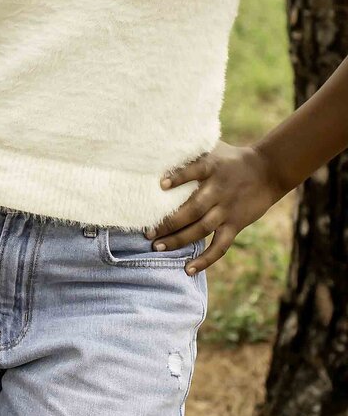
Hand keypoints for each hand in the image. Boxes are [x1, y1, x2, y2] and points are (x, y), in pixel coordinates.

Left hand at [153, 139, 282, 274]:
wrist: (268, 171)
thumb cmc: (231, 158)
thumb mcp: (213, 147)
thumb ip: (190, 151)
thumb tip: (159, 146)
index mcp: (212, 168)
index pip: (195, 171)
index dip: (179, 177)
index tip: (161, 184)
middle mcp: (219, 190)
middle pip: (193, 209)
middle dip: (169, 222)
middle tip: (147, 233)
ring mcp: (227, 210)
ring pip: (202, 229)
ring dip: (179, 240)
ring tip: (157, 247)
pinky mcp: (235, 224)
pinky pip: (220, 246)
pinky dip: (206, 259)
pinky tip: (188, 269)